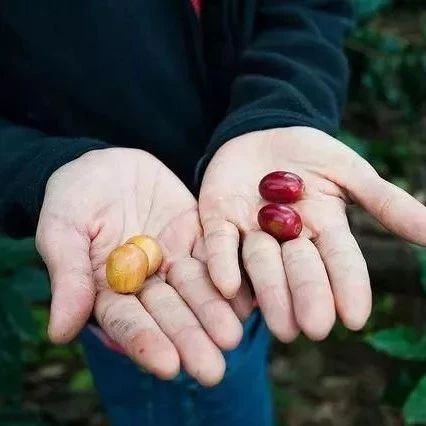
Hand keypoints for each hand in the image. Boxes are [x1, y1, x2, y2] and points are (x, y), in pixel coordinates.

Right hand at [36, 148, 242, 385]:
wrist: (107, 165)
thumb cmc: (73, 197)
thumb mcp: (62, 229)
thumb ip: (68, 276)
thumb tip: (60, 332)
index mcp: (110, 289)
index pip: (128, 321)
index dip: (147, 341)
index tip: (168, 365)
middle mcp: (147, 282)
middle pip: (169, 313)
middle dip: (190, 338)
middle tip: (213, 369)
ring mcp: (174, 259)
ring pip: (197, 289)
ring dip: (214, 313)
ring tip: (234, 337)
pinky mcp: (197, 236)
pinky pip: (216, 256)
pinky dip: (231, 275)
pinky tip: (247, 297)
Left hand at [199, 127, 425, 340]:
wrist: (263, 131)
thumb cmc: (311, 153)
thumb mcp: (349, 171)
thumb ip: (384, 201)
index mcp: (322, 229)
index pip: (340, 260)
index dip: (347, 287)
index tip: (355, 317)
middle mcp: (286, 239)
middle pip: (299, 269)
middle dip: (308, 295)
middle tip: (314, 327)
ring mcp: (250, 231)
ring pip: (260, 263)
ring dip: (269, 291)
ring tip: (279, 325)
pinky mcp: (217, 220)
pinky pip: (218, 242)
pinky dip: (222, 261)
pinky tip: (226, 285)